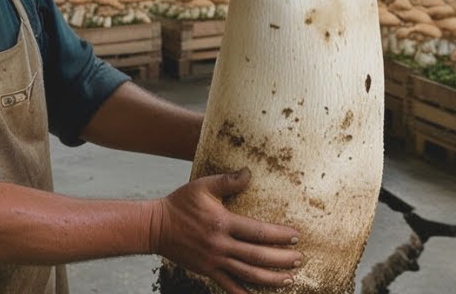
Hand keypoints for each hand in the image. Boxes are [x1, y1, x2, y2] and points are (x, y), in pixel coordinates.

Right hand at [151, 168, 301, 292]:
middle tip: (299, 259)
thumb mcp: (203, 186)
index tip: (295, 235)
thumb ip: (228, 180)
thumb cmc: (181, 203)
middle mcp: (220, 245)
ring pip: (248, 274)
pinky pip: (229, 286)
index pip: (258, 231)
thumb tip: (249, 172)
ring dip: (270, 279)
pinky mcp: (207, 271)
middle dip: (281, 259)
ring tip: (289, 280)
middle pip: (257, 256)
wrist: (156, 227)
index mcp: (223, 223)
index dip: (279, 235)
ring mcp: (214, 261)